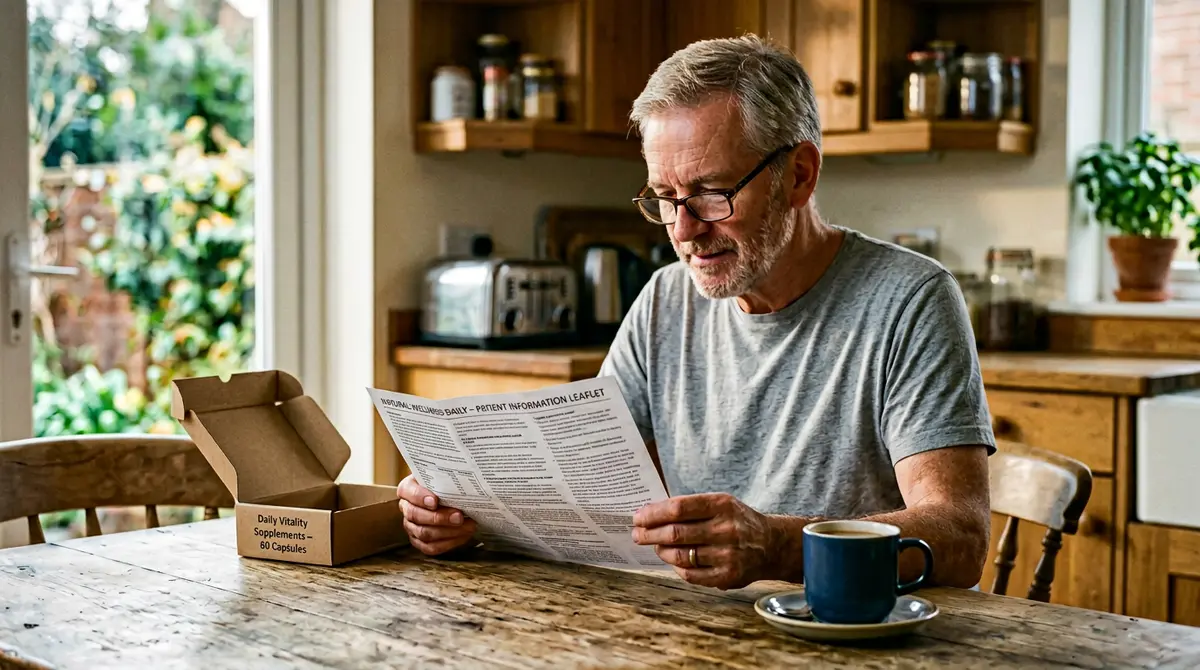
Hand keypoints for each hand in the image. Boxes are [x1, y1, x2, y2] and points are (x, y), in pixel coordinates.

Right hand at [396, 475, 477, 555]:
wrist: (449, 495)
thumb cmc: (444, 483)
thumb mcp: (442, 475)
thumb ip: (445, 477)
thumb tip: (462, 479)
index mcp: (407, 488)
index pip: (407, 492)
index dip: (419, 497)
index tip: (435, 501)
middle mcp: (406, 508)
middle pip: (416, 515)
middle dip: (439, 518)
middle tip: (459, 516)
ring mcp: (411, 526)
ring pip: (424, 533)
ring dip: (447, 532)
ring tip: (467, 526)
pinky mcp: (419, 541)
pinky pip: (430, 547)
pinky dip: (448, 543)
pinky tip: (463, 536)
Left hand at [632, 493, 777, 589]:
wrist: (771, 545)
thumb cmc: (737, 521)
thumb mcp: (721, 503)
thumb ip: (691, 507)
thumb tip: (652, 513)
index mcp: (722, 505)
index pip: (678, 508)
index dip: (654, 513)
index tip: (638, 517)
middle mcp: (725, 529)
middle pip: (676, 533)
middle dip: (650, 533)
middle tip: (637, 534)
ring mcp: (727, 555)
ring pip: (680, 555)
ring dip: (661, 551)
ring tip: (655, 546)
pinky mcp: (727, 577)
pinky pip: (690, 575)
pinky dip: (676, 567)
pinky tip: (672, 560)